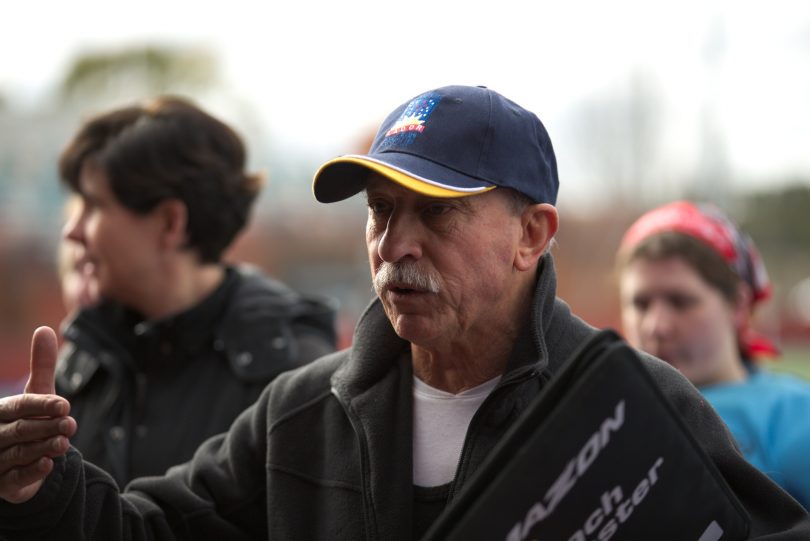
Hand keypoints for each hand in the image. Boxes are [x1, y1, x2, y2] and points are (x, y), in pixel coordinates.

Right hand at [0, 327, 76, 502]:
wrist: (19, 460)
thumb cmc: (27, 420)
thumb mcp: (36, 394)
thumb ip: (40, 366)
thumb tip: (44, 329)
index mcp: (1, 411)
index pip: (20, 406)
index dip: (41, 405)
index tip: (65, 405)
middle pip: (21, 430)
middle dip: (46, 426)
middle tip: (72, 423)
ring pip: (19, 453)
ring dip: (42, 448)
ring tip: (64, 442)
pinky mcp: (3, 483)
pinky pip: (15, 478)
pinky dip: (32, 471)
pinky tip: (48, 464)